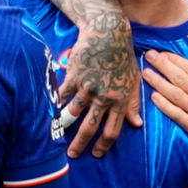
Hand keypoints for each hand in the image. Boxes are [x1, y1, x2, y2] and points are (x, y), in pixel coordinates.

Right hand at [60, 20, 140, 157]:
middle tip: (72, 155)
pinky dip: (56, 103)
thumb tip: (136, 124)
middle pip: (90, 128)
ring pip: (73, 113)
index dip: (103, 146)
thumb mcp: (134, 80)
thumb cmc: (123, 57)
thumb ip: (133, 104)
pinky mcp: (74, 77)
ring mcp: (87, 87)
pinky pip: (62, 95)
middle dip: (80, 145)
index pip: (112, 131)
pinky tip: (51, 110)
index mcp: (120, 100)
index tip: (96, 154)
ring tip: (58, 132)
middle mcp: (104, 97)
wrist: (108, 33)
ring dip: (65, 125)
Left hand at [142, 50, 187, 166]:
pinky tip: (153, 97)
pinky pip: (176, 115)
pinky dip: (164, 105)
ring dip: (158, 82)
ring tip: (146, 73)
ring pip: (174, 95)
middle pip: (179, 79)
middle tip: (149, 56)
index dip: (175, 60)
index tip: (163, 54)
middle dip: (162, 66)